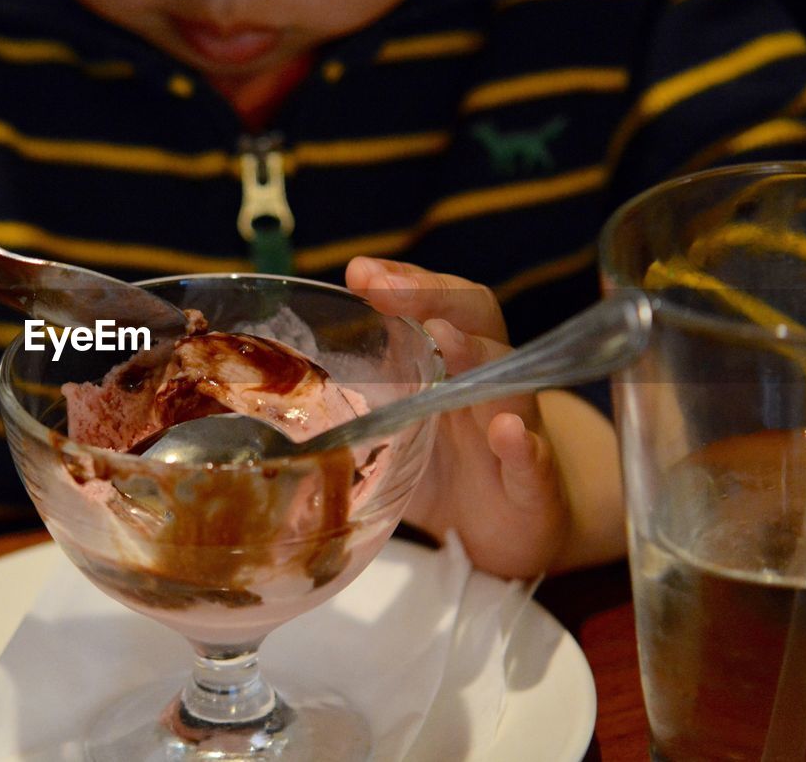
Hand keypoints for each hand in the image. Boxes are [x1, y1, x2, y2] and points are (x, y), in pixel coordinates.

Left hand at [345, 256, 570, 578]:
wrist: (506, 533)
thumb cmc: (443, 472)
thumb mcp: (394, 431)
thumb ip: (353, 407)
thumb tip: (272, 398)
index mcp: (453, 365)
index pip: (440, 303)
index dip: (406, 282)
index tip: (360, 272)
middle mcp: (488, 385)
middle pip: (476, 321)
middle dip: (432, 296)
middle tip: (383, 287)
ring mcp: (518, 431)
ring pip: (507, 381)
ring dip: (475, 355)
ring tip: (443, 337)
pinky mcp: (533, 486)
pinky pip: (533, 458)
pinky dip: (521, 444)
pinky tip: (506, 431)